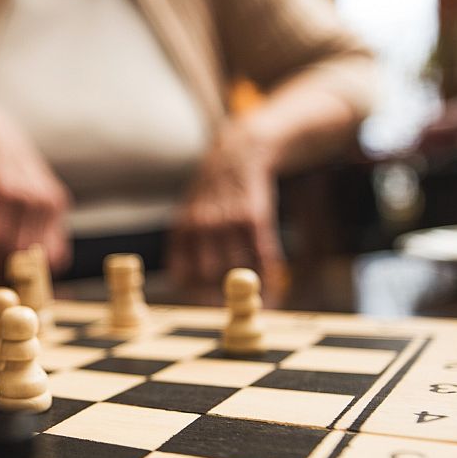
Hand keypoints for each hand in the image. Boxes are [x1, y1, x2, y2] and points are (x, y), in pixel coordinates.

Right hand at [0, 95, 71, 279]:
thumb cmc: (6, 169)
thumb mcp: (31, 193)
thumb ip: (36, 224)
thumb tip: (35, 267)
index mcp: (57, 205)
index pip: (57, 256)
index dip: (38, 277)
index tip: (20, 287)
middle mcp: (48, 202)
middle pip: (34, 257)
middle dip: (14, 275)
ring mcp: (27, 197)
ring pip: (16, 251)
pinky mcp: (3, 194)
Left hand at [168, 123, 289, 296]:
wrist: (240, 153)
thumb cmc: (214, 188)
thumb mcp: (189, 209)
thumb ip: (185, 242)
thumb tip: (182, 281)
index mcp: (183, 227)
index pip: (182, 273)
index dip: (193, 293)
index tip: (205, 303)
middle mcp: (203, 226)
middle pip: (208, 276)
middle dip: (220, 295)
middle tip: (233, 305)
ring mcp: (228, 221)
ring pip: (236, 269)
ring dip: (249, 287)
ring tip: (258, 297)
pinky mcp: (254, 218)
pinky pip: (261, 255)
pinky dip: (269, 272)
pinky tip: (274, 281)